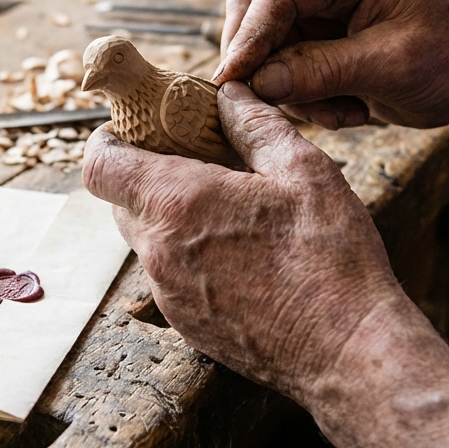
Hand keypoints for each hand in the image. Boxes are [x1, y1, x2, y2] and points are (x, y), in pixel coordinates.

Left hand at [82, 81, 399, 399]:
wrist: (348, 351)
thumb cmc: (330, 259)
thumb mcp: (303, 170)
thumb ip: (255, 125)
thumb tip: (230, 96)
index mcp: (178, 204)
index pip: (100, 165)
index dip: (109, 139)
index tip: (137, 128)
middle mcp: (160, 253)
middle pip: (122, 201)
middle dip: (148, 174)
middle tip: (197, 159)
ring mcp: (169, 295)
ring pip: (149, 240)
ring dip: (174, 217)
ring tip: (230, 207)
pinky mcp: (187, 325)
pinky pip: (171, 277)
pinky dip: (191, 256)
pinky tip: (243, 253)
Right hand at [214, 0, 448, 129]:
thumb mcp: (389, 67)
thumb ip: (319, 71)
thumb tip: (257, 82)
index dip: (248, 37)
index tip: (230, 79)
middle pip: (257, 9)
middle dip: (259, 61)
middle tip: (261, 104)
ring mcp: (325, 2)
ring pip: (268, 43)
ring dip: (290, 87)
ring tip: (340, 113)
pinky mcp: (324, 33)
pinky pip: (288, 64)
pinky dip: (306, 95)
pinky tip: (349, 110)